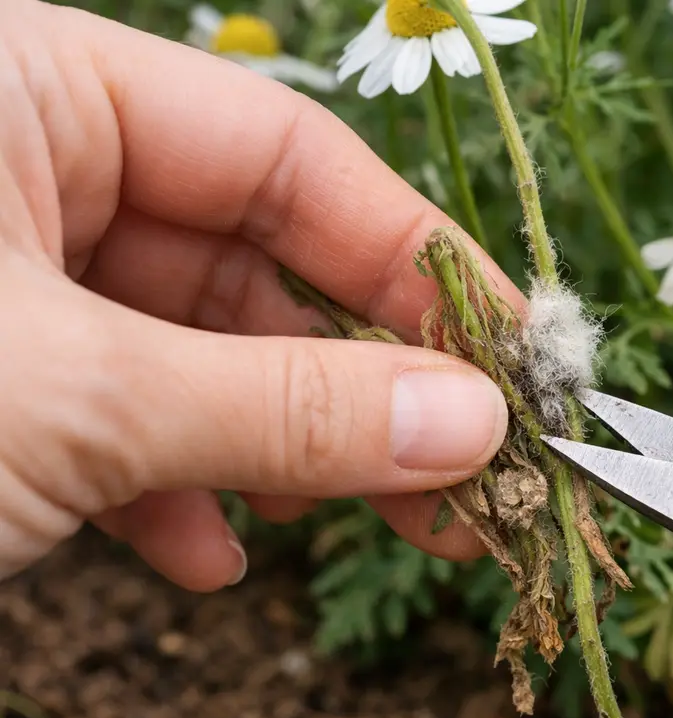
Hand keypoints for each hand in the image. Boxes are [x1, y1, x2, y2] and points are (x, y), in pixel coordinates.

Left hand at [0, 0, 515, 590]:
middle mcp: (26, 168)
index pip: (288, 156)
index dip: (412, 261)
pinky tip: (201, 555)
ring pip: (196, 353)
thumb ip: (285, 408)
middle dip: (353, 386)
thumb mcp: (79, 400)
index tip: (508, 358)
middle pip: (256, 266)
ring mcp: (5, 278)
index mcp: (34, 93)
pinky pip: (115, 415)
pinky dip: (170, 490)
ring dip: (276, 450)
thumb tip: (473, 426)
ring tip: (339, 520)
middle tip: (461, 476)